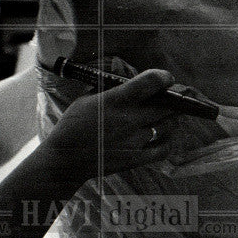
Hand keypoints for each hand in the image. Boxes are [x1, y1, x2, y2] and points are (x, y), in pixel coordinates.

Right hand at [40, 66, 179, 180]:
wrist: (65, 160)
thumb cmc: (72, 127)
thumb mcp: (86, 100)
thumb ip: (110, 91)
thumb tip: (129, 82)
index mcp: (116, 101)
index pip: (151, 82)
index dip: (164, 77)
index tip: (166, 78)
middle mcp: (129, 119)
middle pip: (167, 105)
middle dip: (171, 99)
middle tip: (169, 97)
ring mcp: (134, 140)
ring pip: (168, 126)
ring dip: (170, 119)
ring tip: (165, 116)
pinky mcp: (136, 159)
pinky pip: (163, 149)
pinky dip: (168, 141)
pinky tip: (163, 136)